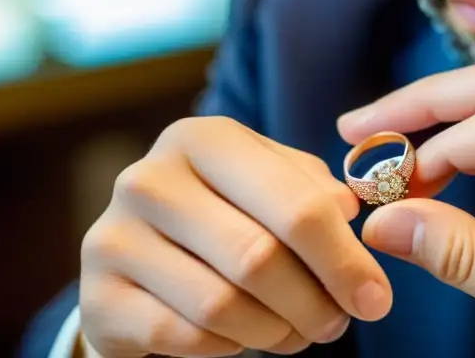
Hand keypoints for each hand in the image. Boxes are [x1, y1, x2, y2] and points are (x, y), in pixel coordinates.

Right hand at [79, 116, 392, 357]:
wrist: (143, 261)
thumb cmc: (229, 214)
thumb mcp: (273, 183)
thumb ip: (315, 190)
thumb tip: (350, 212)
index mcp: (203, 138)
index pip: (295, 202)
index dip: (344, 257)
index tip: (378, 298)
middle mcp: (150, 178)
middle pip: (259, 257)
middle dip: (315, 301)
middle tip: (340, 323)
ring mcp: (113, 237)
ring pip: (223, 305)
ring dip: (277, 330)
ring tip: (300, 331)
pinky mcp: (97, 298)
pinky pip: (185, 338)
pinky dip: (230, 347)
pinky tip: (245, 337)